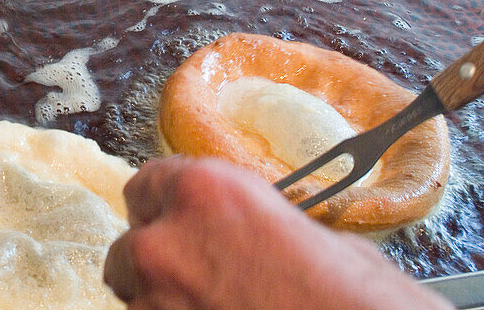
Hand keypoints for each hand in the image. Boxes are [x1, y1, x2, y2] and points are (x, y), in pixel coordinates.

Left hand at [103, 157, 453, 309]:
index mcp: (203, 191)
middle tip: (201, 276)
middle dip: (161, 259)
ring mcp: (155, 300)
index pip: (146, 185)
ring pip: (135, 295)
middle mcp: (165, 240)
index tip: (180, 222)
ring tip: (215, 307)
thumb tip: (239, 232)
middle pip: (132, 245)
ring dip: (164, 299)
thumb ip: (249, 221)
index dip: (167, 208)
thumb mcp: (304, 231)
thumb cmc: (352, 295)